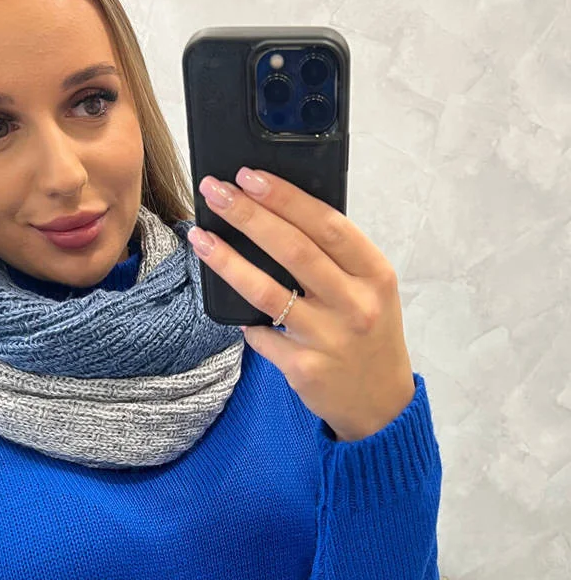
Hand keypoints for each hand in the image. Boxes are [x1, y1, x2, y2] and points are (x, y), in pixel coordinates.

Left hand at [190, 168, 416, 441]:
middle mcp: (354, 304)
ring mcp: (329, 338)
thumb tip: (279, 215)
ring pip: (267, 292)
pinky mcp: (304, 368)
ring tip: (200, 238)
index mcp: (375, 275)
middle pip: (293, 250)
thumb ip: (338, 259)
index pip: (327, 225)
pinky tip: (232, 309)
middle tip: (214, 191)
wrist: (380, 404)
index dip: (286, 198)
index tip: (250, 176)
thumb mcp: (371, 291)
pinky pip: (262, 336)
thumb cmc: (369, 335)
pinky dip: (245, 320)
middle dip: (248, 215)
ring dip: (228, 261)